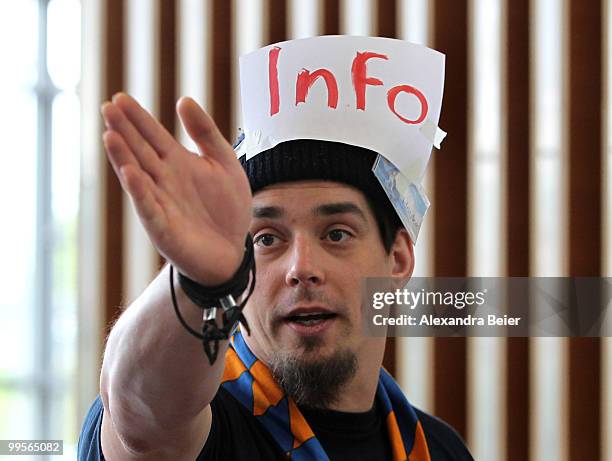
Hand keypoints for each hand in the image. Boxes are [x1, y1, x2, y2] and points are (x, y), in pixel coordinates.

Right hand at [101, 93, 251, 284]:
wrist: (234, 250)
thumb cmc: (227, 208)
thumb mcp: (224, 163)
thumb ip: (206, 133)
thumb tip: (184, 99)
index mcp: (177, 163)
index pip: (153, 135)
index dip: (138, 117)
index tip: (120, 97)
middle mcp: (163, 180)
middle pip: (140, 151)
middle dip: (124, 130)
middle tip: (108, 107)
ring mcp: (160, 203)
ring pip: (138, 176)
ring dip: (123, 157)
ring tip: (110, 135)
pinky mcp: (163, 228)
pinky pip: (149, 208)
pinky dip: (140, 192)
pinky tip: (130, 173)